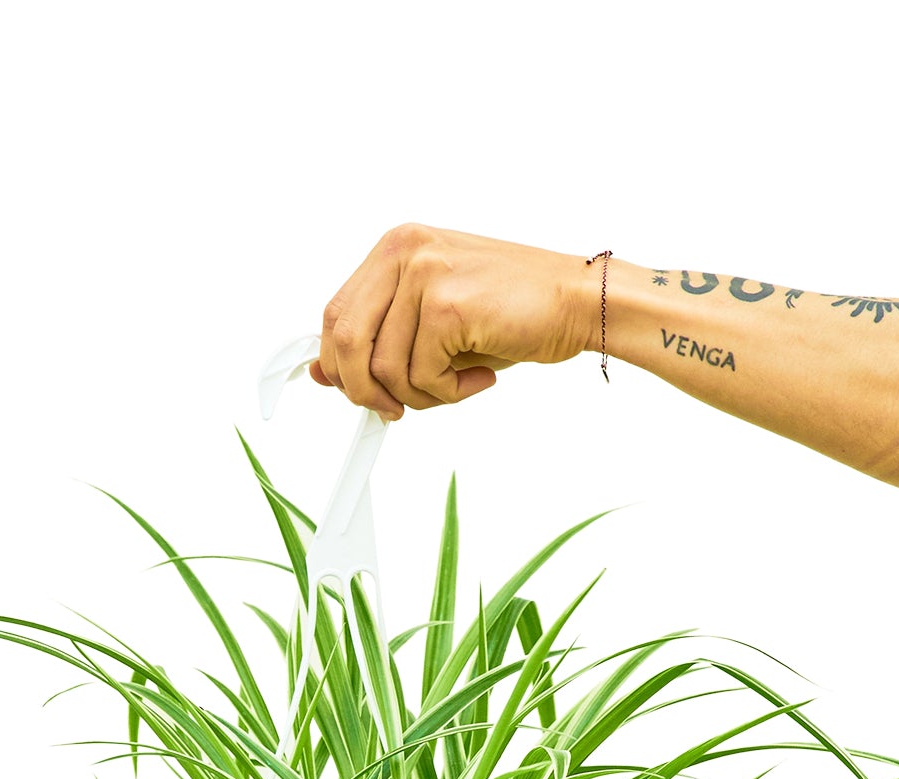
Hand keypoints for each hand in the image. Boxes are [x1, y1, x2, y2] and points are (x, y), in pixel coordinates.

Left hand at [310, 223, 595, 418]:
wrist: (575, 300)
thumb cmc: (511, 311)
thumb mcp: (432, 322)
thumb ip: (380, 339)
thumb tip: (323, 373)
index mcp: (395, 248)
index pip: (335, 314)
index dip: (336, 363)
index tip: (354, 391)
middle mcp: (403, 252)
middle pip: (345, 341)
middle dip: (364, 391)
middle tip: (395, 409)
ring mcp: (424, 274)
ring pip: (385, 369)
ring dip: (421, 396)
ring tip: (458, 385)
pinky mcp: (447, 304)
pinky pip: (422, 376)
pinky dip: (449, 394)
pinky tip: (480, 377)